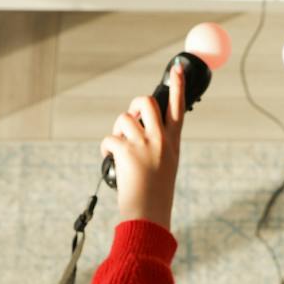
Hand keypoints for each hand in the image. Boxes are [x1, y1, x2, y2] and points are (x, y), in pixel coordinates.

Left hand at [100, 61, 184, 228]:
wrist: (148, 215)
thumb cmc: (155, 196)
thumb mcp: (164, 167)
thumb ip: (156, 147)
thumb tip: (134, 129)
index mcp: (173, 144)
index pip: (178, 109)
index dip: (178, 86)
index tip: (178, 68)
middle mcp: (161, 140)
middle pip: (147, 102)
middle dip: (135, 105)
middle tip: (131, 118)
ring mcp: (145, 145)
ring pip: (124, 118)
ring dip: (117, 130)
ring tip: (117, 148)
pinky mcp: (127, 152)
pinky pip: (110, 138)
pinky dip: (105, 148)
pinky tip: (108, 158)